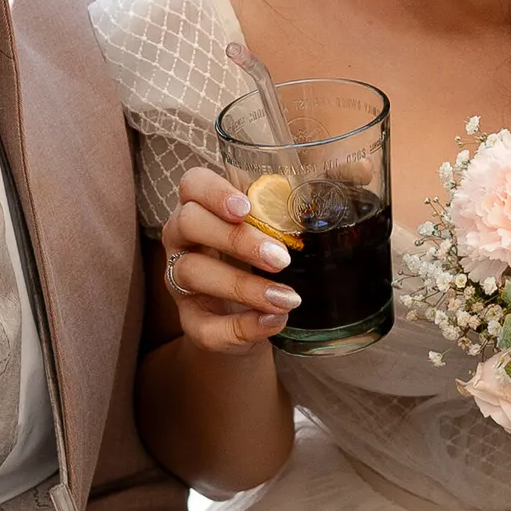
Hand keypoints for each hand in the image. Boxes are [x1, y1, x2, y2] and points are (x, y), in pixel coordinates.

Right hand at [161, 166, 300, 354]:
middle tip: (281, 258)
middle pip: (188, 223)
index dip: (214, 192)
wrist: (255, 316)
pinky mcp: (190, 320)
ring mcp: (180, 280)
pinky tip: (273, 321)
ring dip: (243, 286)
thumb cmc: (266, 260)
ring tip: (286, 298)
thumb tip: (331, 196)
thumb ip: (289, 215)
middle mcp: (183, 239)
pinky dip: (241, 327)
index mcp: (204, 207)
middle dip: (235, 239)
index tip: (245, 209)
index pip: (193, 184)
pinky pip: (203, 326)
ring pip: (192, 273)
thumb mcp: (275, 232)